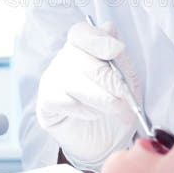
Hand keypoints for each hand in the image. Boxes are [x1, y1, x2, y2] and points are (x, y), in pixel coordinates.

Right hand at [36, 21, 140, 172]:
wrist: (105, 139)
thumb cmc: (116, 105)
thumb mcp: (127, 81)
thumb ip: (120, 60)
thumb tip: (112, 36)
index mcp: (86, 46)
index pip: (82, 32)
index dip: (98, 40)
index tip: (116, 51)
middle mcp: (66, 58)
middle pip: (80, 58)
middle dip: (108, 78)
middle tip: (125, 96)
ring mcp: (52, 78)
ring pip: (73, 79)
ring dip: (101, 97)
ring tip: (118, 110)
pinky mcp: (46, 101)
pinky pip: (64, 100)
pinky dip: (84, 109)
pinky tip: (93, 114)